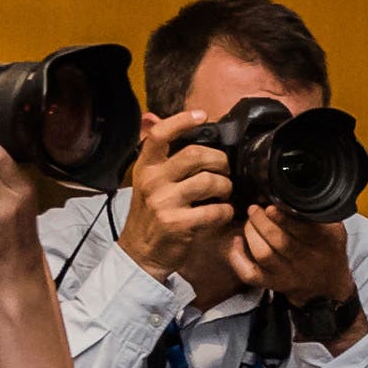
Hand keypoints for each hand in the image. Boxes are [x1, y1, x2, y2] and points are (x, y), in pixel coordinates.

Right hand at [118, 111, 235, 281]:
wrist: (141, 252)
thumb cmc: (152, 214)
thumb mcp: (149, 183)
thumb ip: (164, 159)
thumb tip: (176, 127)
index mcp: (145, 167)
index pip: (160, 134)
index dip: (182, 120)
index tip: (202, 115)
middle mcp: (152, 181)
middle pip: (195, 154)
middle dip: (220, 161)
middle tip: (226, 170)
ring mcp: (163, 202)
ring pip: (209, 181)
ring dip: (226, 186)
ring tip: (225, 193)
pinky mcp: (177, 223)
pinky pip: (215, 210)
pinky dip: (226, 211)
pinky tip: (223, 213)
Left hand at [230, 205, 356, 306]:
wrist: (326, 285)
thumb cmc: (327, 250)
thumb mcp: (334, 228)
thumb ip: (317, 213)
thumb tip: (292, 194)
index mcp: (325, 242)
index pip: (304, 230)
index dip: (283, 218)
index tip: (270, 207)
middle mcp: (307, 260)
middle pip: (280, 241)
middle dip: (262, 221)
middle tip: (255, 209)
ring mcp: (288, 273)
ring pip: (264, 255)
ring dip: (251, 234)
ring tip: (250, 221)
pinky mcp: (273, 283)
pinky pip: (251, 274)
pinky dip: (239, 258)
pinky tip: (237, 242)